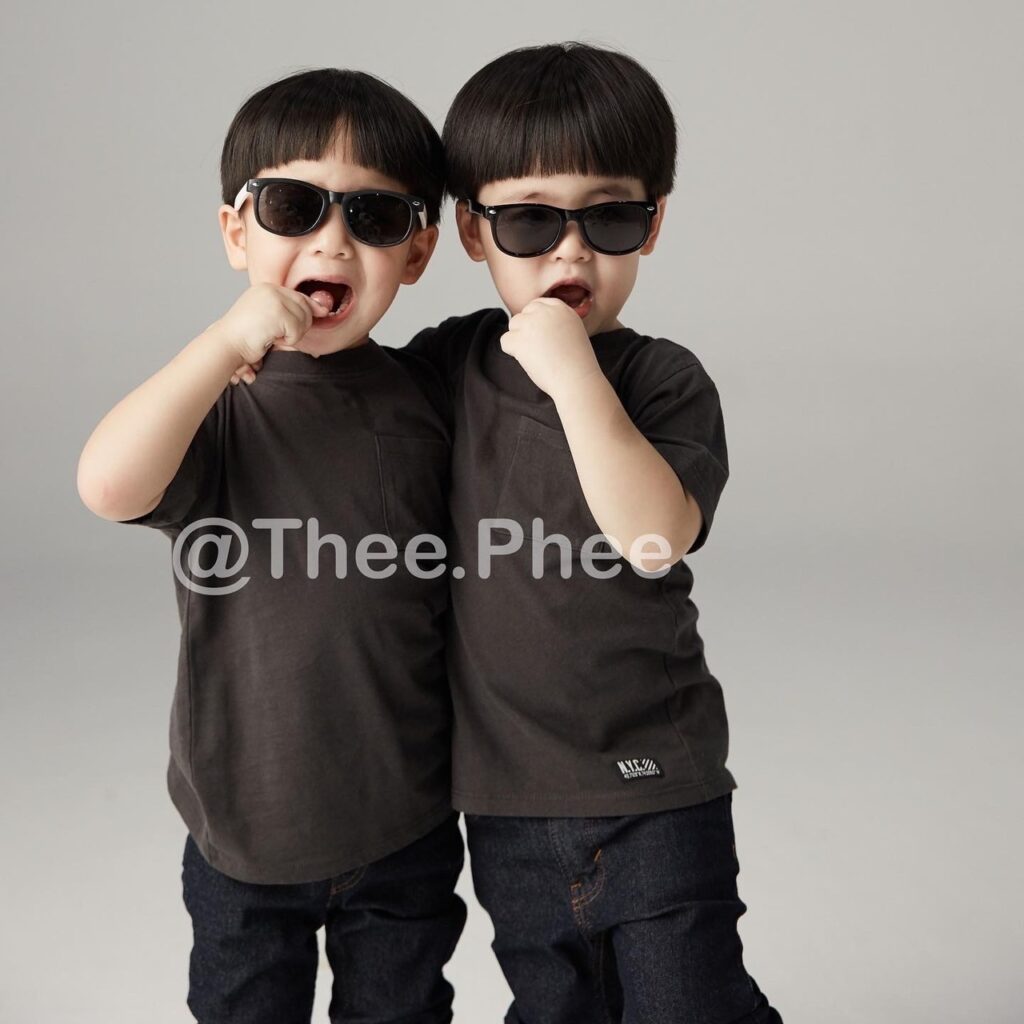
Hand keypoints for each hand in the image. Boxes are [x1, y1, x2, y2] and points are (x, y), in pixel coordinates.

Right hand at [214, 283, 330, 369]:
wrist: (226, 343)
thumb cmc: (244, 337)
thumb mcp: (268, 318)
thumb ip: (289, 312)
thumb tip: (322, 310)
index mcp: (267, 289)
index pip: (298, 296)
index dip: (310, 308)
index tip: (320, 314)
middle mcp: (271, 290)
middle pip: (305, 307)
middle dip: (300, 325)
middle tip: (281, 336)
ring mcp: (274, 299)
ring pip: (304, 319)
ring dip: (292, 334)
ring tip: (273, 336)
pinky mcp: (278, 311)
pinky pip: (297, 330)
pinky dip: (288, 340)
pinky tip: (271, 339)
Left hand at [500, 298, 600, 400]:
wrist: (576, 378)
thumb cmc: (576, 363)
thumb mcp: (573, 332)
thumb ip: (555, 323)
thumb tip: (534, 326)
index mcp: (561, 309)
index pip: (538, 305)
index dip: (535, 320)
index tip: (540, 336)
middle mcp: (545, 312)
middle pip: (524, 314)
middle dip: (526, 330)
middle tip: (538, 348)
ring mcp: (531, 324)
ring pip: (513, 324)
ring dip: (519, 339)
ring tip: (535, 355)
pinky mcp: (520, 339)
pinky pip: (505, 340)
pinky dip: (512, 351)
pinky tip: (528, 360)